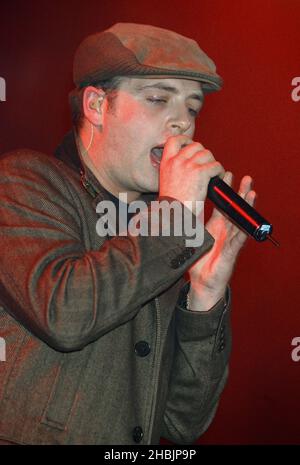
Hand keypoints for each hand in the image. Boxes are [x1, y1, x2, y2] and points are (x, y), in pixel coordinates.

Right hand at [159, 135, 224, 211]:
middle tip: (206, 164)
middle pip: (196, 146)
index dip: (185, 139)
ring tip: (213, 173)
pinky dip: (219, 171)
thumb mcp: (167, 181)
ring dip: (212, 162)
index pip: (174, 140)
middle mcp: (177, 161)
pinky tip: (217, 178)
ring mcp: (188, 165)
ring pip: (208, 154)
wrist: (175, 213)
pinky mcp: (200, 172)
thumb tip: (188, 161)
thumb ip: (175, 168)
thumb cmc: (172, 203)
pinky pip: (215, 165)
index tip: (190, 144)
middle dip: (204, 154)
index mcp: (166, 162)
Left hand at [187, 172, 256, 310]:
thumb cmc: (197, 260)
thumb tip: (170, 208)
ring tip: (252, 194)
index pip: (222, 204)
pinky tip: (248, 225)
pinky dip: (242, 234)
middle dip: (241, 193)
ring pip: (241, 222)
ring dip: (247, 209)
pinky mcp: (231, 254)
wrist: (201, 282)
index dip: (225, 190)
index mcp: (215, 225)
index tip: (226, 173)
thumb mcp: (191, 238)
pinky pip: (237, 243)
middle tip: (246, 177)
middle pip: (236, 209)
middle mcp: (225, 231)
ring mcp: (230, 241)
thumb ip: (186, 223)